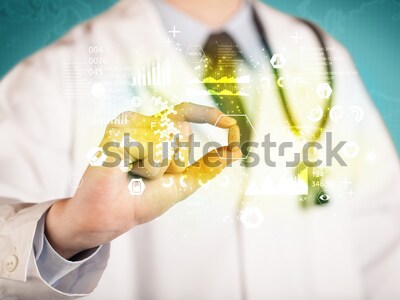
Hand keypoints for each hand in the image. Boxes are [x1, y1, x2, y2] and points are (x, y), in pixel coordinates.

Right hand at [45, 102, 240, 258]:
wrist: (113, 216)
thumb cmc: (142, 199)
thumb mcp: (185, 182)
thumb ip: (209, 165)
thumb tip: (239, 152)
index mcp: (155, 130)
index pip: (185, 113)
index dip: (209, 115)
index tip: (232, 126)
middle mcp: (142, 122)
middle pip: (183, 130)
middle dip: (176, 162)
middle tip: (149, 175)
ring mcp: (129, 123)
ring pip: (170, 138)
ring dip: (159, 168)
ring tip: (136, 174)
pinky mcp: (117, 129)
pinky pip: (154, 145)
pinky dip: (147, 167)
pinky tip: (126, 170)